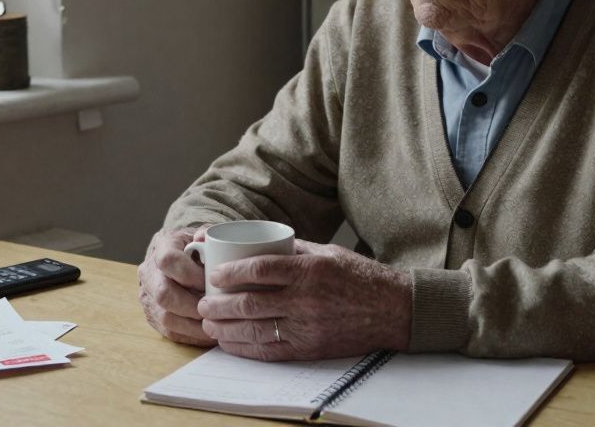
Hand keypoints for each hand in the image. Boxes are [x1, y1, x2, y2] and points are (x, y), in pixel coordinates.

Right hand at [138, 227, 214, 346]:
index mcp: (161, 247)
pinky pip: (170, 332)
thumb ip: (207, 232)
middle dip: (193, 305)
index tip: (211, 281)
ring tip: (217, 323)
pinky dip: (192, 336)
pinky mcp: (153, 316)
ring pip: (166, 317)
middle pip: (164, 294)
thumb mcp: (203, 233)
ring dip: (194, 325)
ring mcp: (148, 296)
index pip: (168, 261)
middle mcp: (149, 272)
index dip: (190, 274)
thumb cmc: (196, 246)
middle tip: (216, 308)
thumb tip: (204, 238)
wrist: (181, 255)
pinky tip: (210, 333)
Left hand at [196, 239, 410, 360]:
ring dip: (225, 328)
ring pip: (255, 330)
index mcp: (309, 270)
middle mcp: (306, 299)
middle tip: (203, 301)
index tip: (214, 275)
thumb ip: (292, 250)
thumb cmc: (358, 276)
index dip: (231, 273)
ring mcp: (307, 326)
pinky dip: (245, 348)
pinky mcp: (310, 348)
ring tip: (209, 322)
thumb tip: (254, 243)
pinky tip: (230, 341)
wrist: (392, 309)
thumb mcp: (326, 252)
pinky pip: (270, 351)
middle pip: (250, 303)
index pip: (260, 270)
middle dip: (219, 304)